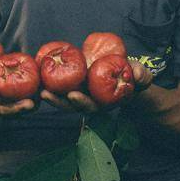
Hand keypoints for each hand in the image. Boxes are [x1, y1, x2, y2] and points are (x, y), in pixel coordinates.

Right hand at [0, 46, 35, 115]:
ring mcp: (2, 107)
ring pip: (18, 110)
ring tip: (42, 98)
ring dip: (30, 106)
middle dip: (16, 108)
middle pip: (4, 110)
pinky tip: (46, 90)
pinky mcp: (13, 105)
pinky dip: (35, 99)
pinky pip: (25, 104)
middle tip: (29, 104)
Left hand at [37, 60, 154, 112]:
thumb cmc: (134, 76)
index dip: (81, 102)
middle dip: (59, 101)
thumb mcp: (141, 75)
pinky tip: (38, 76)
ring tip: (38, 88)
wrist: (127, 75)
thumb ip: (141, 76)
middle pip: (71, 105)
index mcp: (104, 102)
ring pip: (63, 98)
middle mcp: (90, 101)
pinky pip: (61, 87)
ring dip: (51, 95)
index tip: (73, 95)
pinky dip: (50, 83)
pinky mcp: (75, 85)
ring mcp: (82, 94)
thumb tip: (138, 76)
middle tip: (46, 93)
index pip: (91, 105)